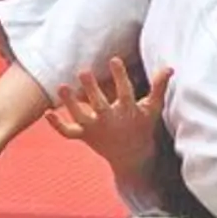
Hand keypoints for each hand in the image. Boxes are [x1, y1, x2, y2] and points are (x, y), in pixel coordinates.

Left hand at [47, 58, 172, 172]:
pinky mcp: (84, 136)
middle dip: (91, 90)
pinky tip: (47, 113)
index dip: (120, 76)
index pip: (124, 92)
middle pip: (99, 105)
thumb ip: (158, 87)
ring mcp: (95, 130)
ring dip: (70, 104)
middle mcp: (109, 121)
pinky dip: (57, 125)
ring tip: (62, 87)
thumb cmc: (142, 127)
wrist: (132, 157)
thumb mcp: (152, 109)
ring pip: (80, 117)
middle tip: (83, 72)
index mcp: (127, 112)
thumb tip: (169, 67)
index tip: (114, 60)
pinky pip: (68, 132)